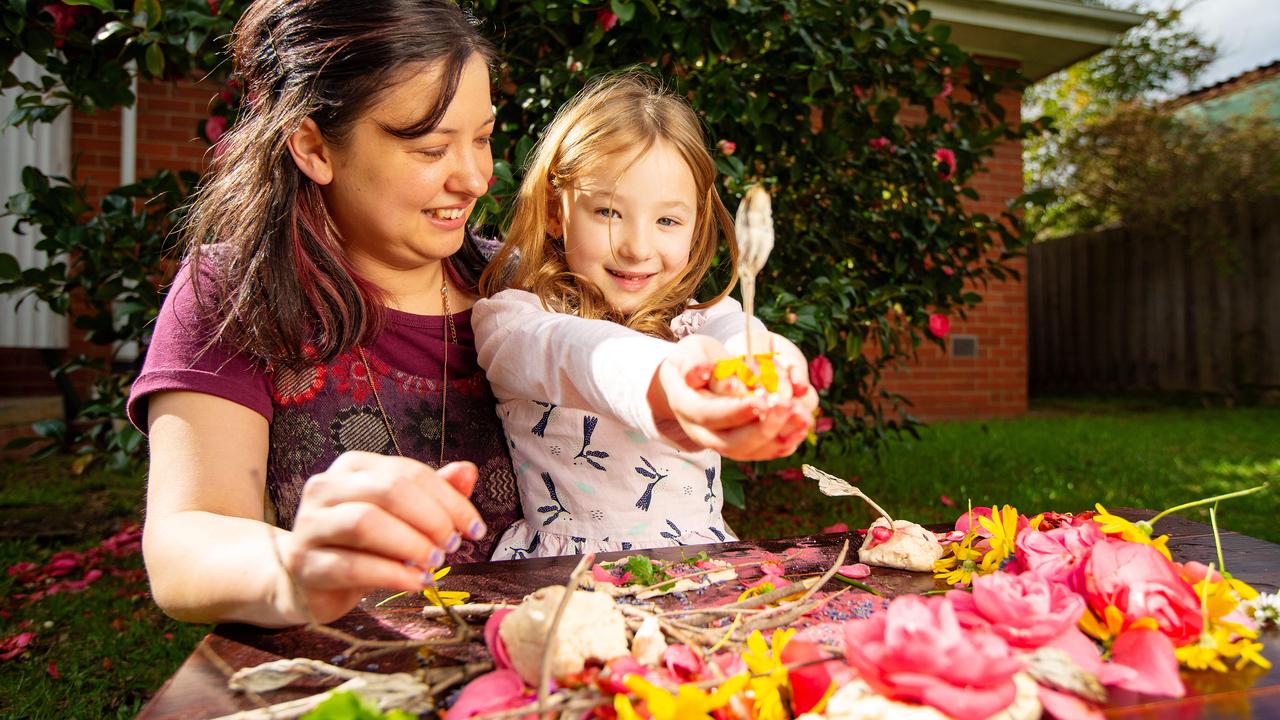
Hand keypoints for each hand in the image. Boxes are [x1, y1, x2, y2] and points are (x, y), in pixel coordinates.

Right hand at [277, 452, 485, 622]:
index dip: (449, 499)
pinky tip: (416, 583)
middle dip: (430, 518)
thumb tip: (468, 471)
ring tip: (435, 563)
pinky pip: (352, 566)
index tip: (476, 528)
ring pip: (365, 523)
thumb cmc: (360, 544)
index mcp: (353, 467)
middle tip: (453, 545)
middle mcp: (325, 488)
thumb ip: (432, 493)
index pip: (407, 473)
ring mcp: (310, 525)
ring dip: (411, 544)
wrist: (306, 580)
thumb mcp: (400, 516)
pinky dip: (392, 575)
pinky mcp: (304, 565)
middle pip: (387, 491)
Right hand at [650, 335, 810, 460]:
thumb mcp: (692, 351)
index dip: (734, 411)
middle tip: (786, 406)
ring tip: (803, 417)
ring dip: (779, 437)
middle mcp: (701, 431)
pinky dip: (785, 441)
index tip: (760, 400)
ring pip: (749, 451)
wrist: (696, 378)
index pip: (708, 415)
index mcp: (685, 406)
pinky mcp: (740, 445)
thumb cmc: (696, 359)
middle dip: (762, 428)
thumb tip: (703, 372)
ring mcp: (720, 442)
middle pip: (729, 443)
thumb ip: (696, 361)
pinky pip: (762, 451)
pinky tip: (802, 426)